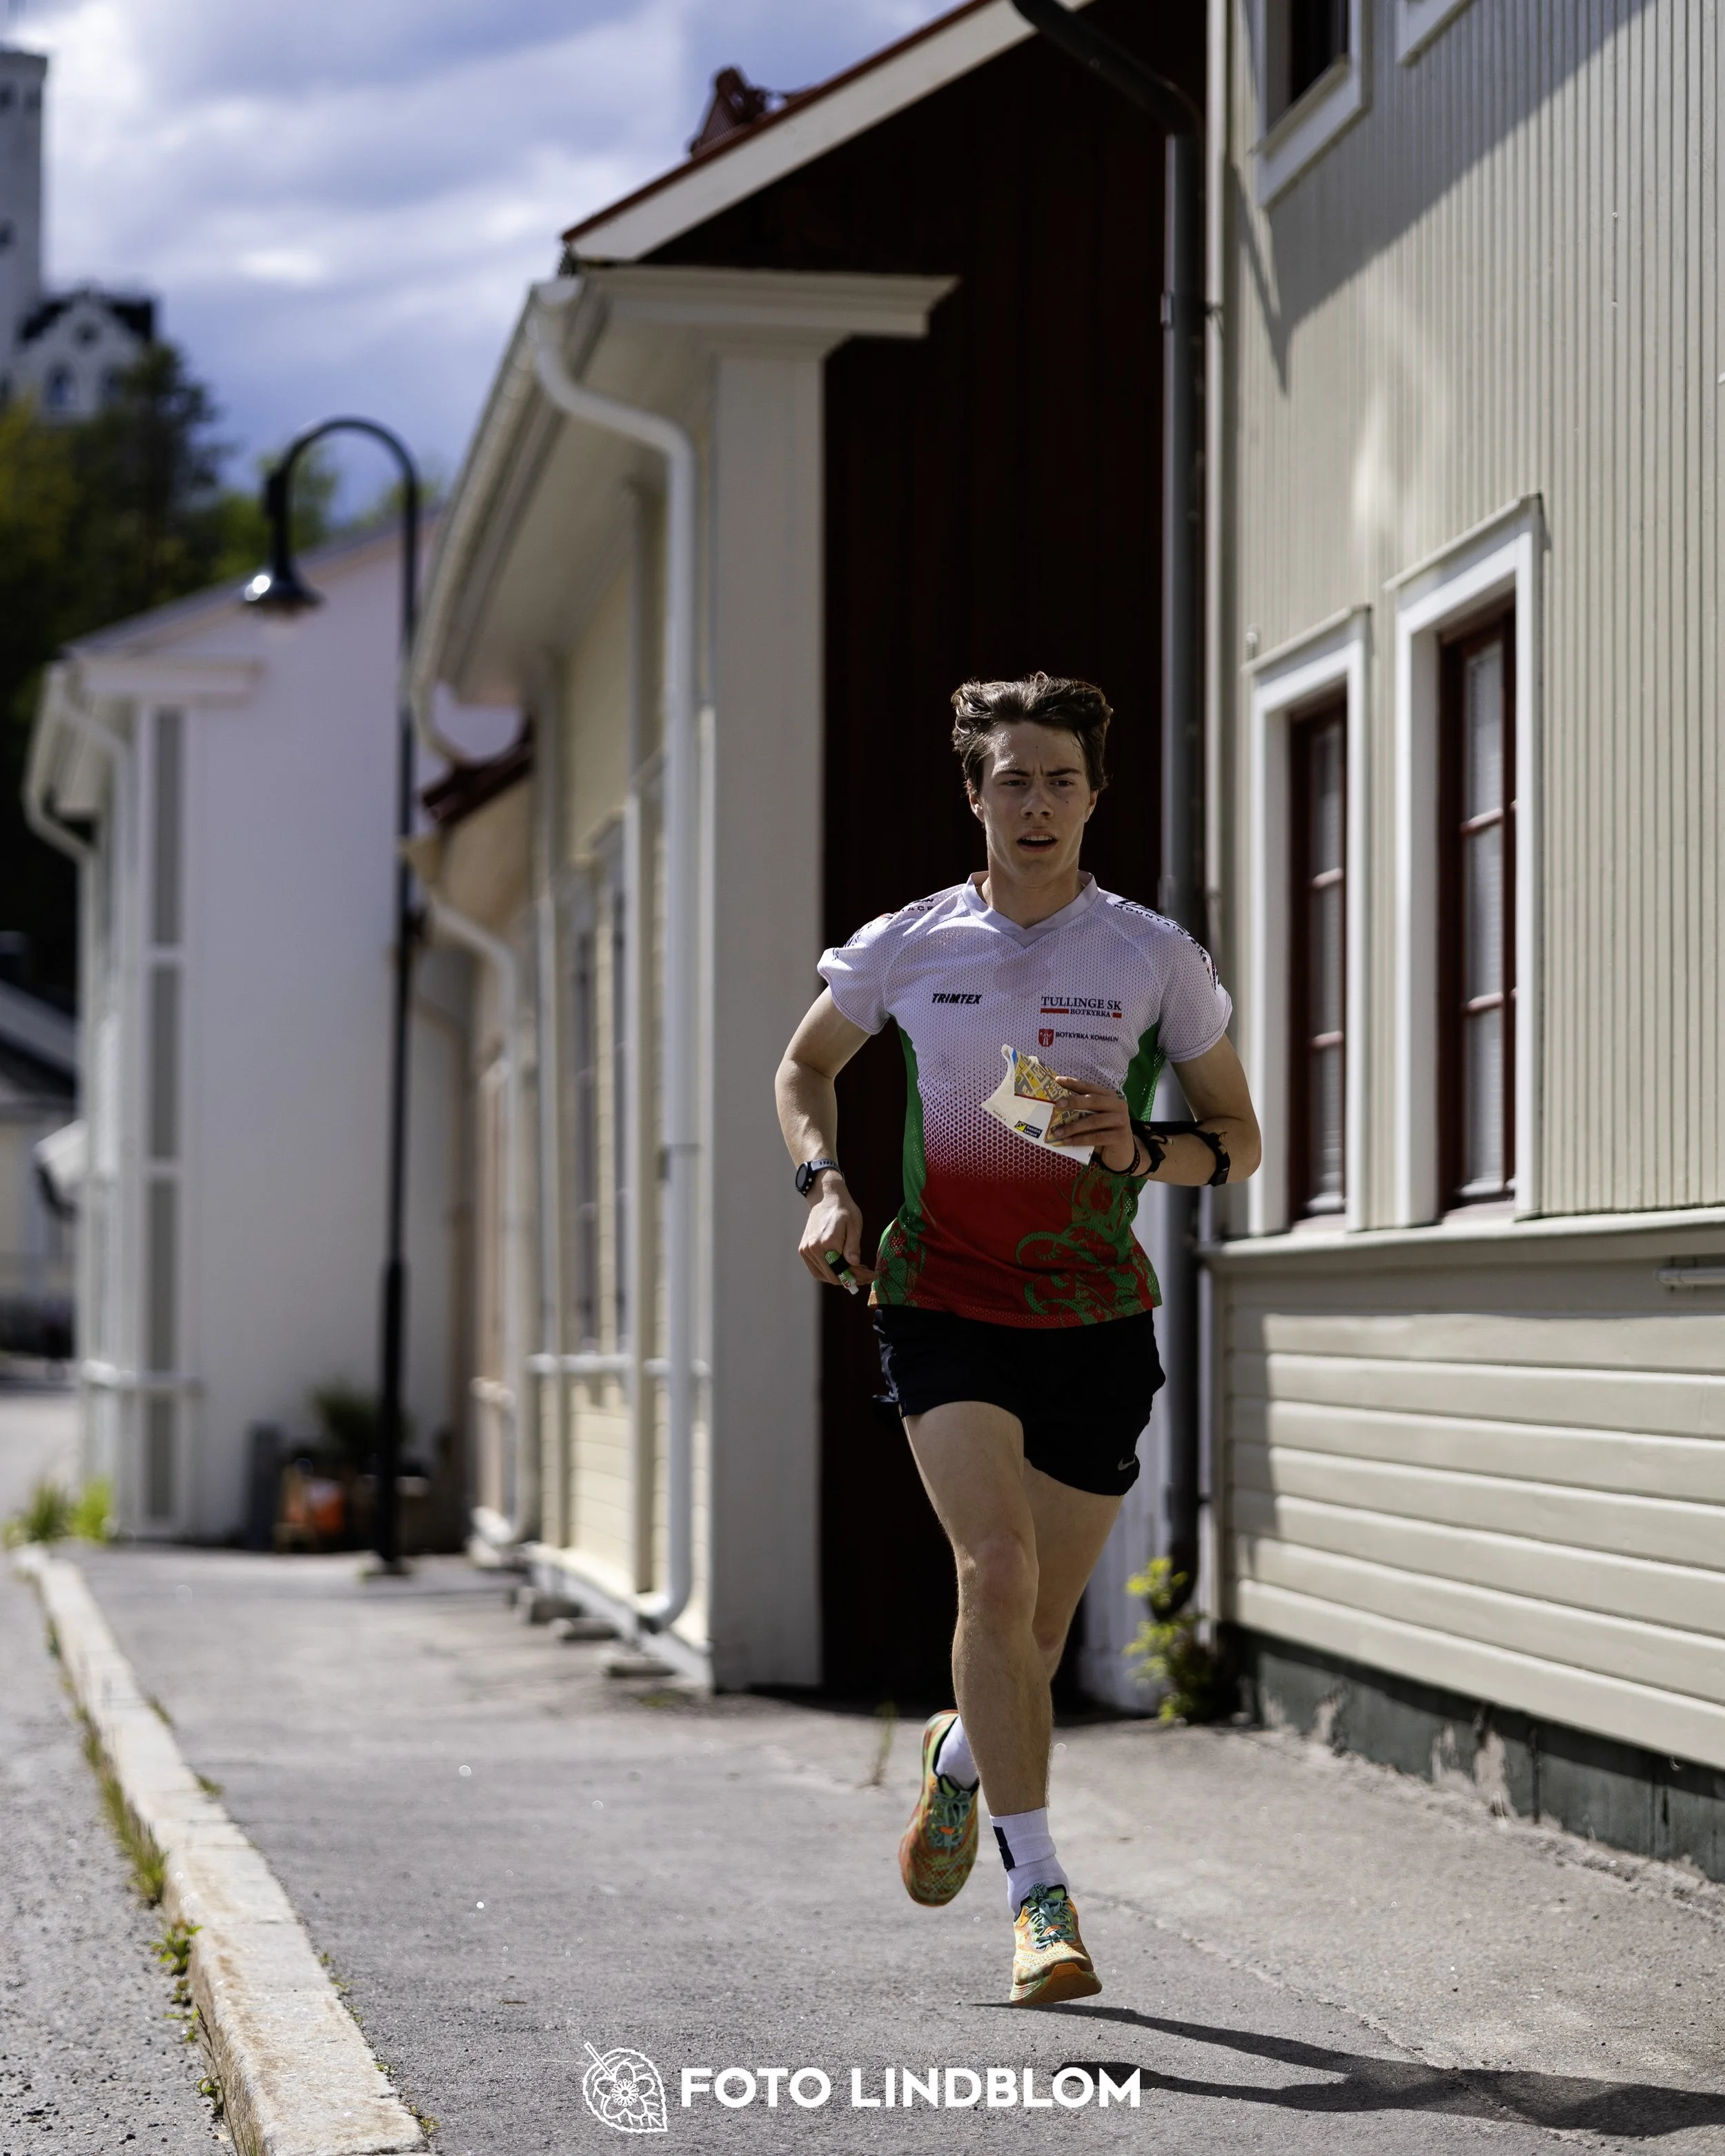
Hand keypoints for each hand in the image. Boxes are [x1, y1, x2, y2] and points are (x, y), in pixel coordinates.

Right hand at [797, 1173, 876, 1288]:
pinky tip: (841, 1267)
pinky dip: (829, 1273)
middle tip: (866, 1275)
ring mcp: (807, 1250)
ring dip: (840, 1278)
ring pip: (824, 1276)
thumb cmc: (843, 1209)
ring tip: (854, 1271)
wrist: (825, 1198)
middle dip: (852, 1279)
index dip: (860, 1276)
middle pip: (834, 1276)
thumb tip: (854, 1264)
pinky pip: (816, 1270)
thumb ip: (853, 1246)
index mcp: (828, 1242)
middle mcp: (814, 1248)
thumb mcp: (854, 1225)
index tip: (872, 1275)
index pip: (844, 1269)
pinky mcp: (803, 1250)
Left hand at [1047, 1079, 1136, 1171]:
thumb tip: (1057, 1104)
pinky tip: (1067, 1142)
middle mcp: (1118, 1105)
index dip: (1074, 1083)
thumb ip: (1083, 1109)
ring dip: (1073, 1126)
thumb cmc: (1103, 1130)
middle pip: (1094, 1100)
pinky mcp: (1120, 1136)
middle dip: (1074, 1102)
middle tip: (1057, 1105)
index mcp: (1110, 1096)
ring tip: (1057, 1131)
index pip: (1090, 1087)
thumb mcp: (1095, 1116)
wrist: (1121, 1151)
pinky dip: (1079, 1140)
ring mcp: (1121, 1120)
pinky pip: (1096, 1137)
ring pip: (1093, 1121)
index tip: (1058, 1080)